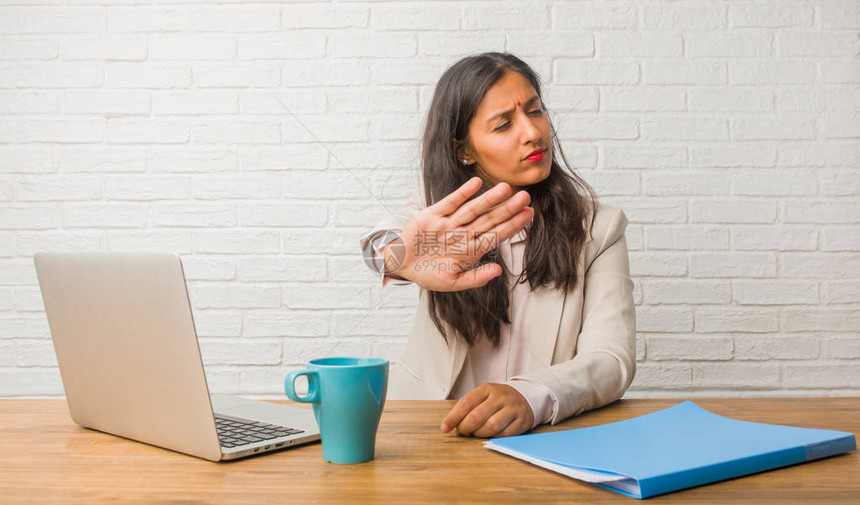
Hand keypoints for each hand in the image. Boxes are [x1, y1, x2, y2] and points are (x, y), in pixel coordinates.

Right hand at [384, 177, 532, 291]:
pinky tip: (477, 183)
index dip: (512, 225)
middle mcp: (462, 234)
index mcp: (470, 251)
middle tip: (525, 197)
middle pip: (489, 220)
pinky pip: (450, 202)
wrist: (401, 264)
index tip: (529, 215)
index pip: (496, 235)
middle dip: (507, 209)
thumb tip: (498, 271)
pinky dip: (463, 193)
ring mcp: (449, 224)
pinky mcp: (433, 215)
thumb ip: (475, 278)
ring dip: (489, 199)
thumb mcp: (452, 282)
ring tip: (506, 188)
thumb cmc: (428, 274)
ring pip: (472, 210)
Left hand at [440, 383, 534, 437]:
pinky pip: (505, 434)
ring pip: (492, 426)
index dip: (453, 417)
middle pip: (477, 416)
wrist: (525, 397)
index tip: (445, 428)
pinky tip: (490, 435)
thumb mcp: (483, 396)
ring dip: (479, 434)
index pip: (466, 403)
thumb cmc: (497, 400)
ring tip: (476, 433)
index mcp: (487, 389)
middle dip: (465, 427)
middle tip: (462, 432)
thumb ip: (468, 408)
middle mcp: (500, 397)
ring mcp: (513, 408)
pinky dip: (494, 437)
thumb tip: (450, 426)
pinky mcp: (522, 421)